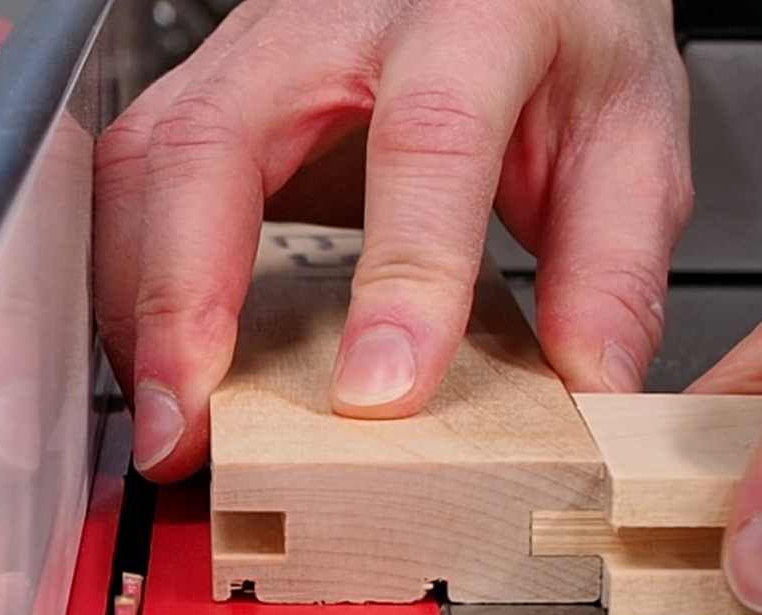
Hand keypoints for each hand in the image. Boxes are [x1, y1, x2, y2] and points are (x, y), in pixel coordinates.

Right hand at [96, 0, 691, 479]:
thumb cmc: (560, 31)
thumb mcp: (631, 134)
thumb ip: (611, 263)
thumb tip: (587, 389)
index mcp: (474, 17)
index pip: (424, 141)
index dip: (401, 278)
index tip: (377, 394)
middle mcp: (336, 19)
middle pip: (216, 142)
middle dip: (186, 299)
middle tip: (194, 426)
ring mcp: (252, 45)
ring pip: (147, 160)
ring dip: (139, 304)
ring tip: (171, 418)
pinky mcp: (205, 82)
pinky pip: (135, 176)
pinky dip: (130, 279)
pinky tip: (156, 357)